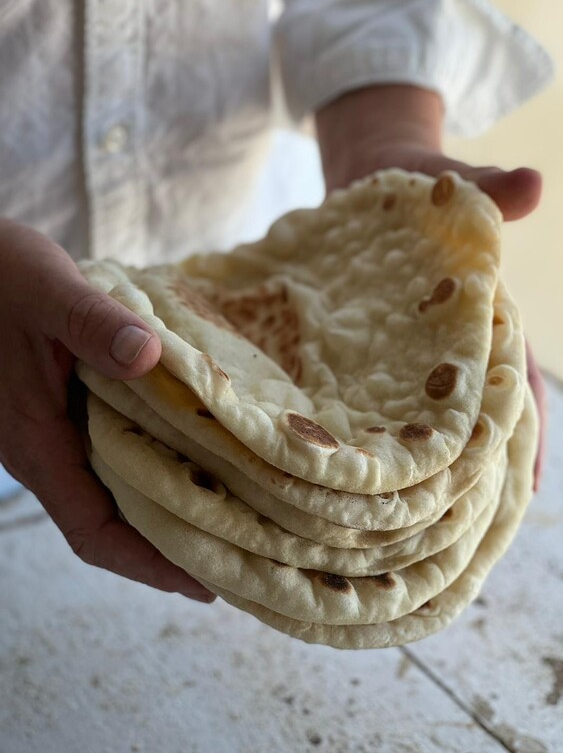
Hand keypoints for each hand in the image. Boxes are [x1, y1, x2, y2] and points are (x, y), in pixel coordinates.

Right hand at [0, 220, 214, 600]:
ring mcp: (61, 430)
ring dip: (172, 503)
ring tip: (238, 508)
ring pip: (121, 487)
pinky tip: (202, 444)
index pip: (93, 531)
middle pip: (116, 521)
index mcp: (37, 443)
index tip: (206, 582)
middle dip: (175, 544)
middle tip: (244, 550)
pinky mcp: (73, 406)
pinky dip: (162, 457)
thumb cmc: (0, 276)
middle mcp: (50, 449)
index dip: (148, 565)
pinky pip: (121, 448)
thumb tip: (147, 356)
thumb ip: (93, 322)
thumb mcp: (47, 292)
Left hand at [316, 85, 545, 488]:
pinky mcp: (371, 354)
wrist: (370, 178)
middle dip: (476, 471)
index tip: (524, 487)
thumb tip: (531, 184)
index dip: (526, 434)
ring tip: (414, 520)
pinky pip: (379, 402)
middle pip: (478, 419)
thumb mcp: (455, 185)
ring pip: (429, 421)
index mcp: (486, 318)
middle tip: (467, 530)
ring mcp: (411, 354)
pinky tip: (361, 474)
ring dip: (427, 466)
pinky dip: (378, 436)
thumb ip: (490, 189)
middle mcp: (453, 347)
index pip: (517, 383)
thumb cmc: (423, 184)